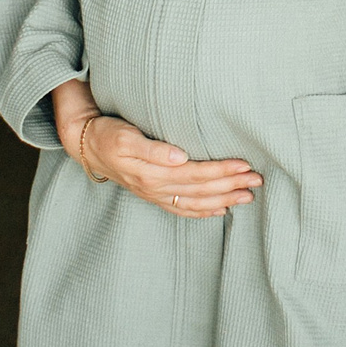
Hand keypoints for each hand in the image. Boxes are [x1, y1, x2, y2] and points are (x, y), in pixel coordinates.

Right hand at [77, 115, 260, 218]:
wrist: (88, 146)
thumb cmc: (108, 135)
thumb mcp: (126, 137)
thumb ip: (153, 149)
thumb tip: (180, 156)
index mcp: (153, 173)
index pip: (197, 174)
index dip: (222, 171)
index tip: (245, 165)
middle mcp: (157, 188)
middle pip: (201, 189)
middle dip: (231, 185)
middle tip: (258, 181)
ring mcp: (155, 195)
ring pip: (196, 202)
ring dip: (224, 199)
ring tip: (248, 196)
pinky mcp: (153, 195)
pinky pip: (182, 208)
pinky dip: (203, 211)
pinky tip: (221, 210)